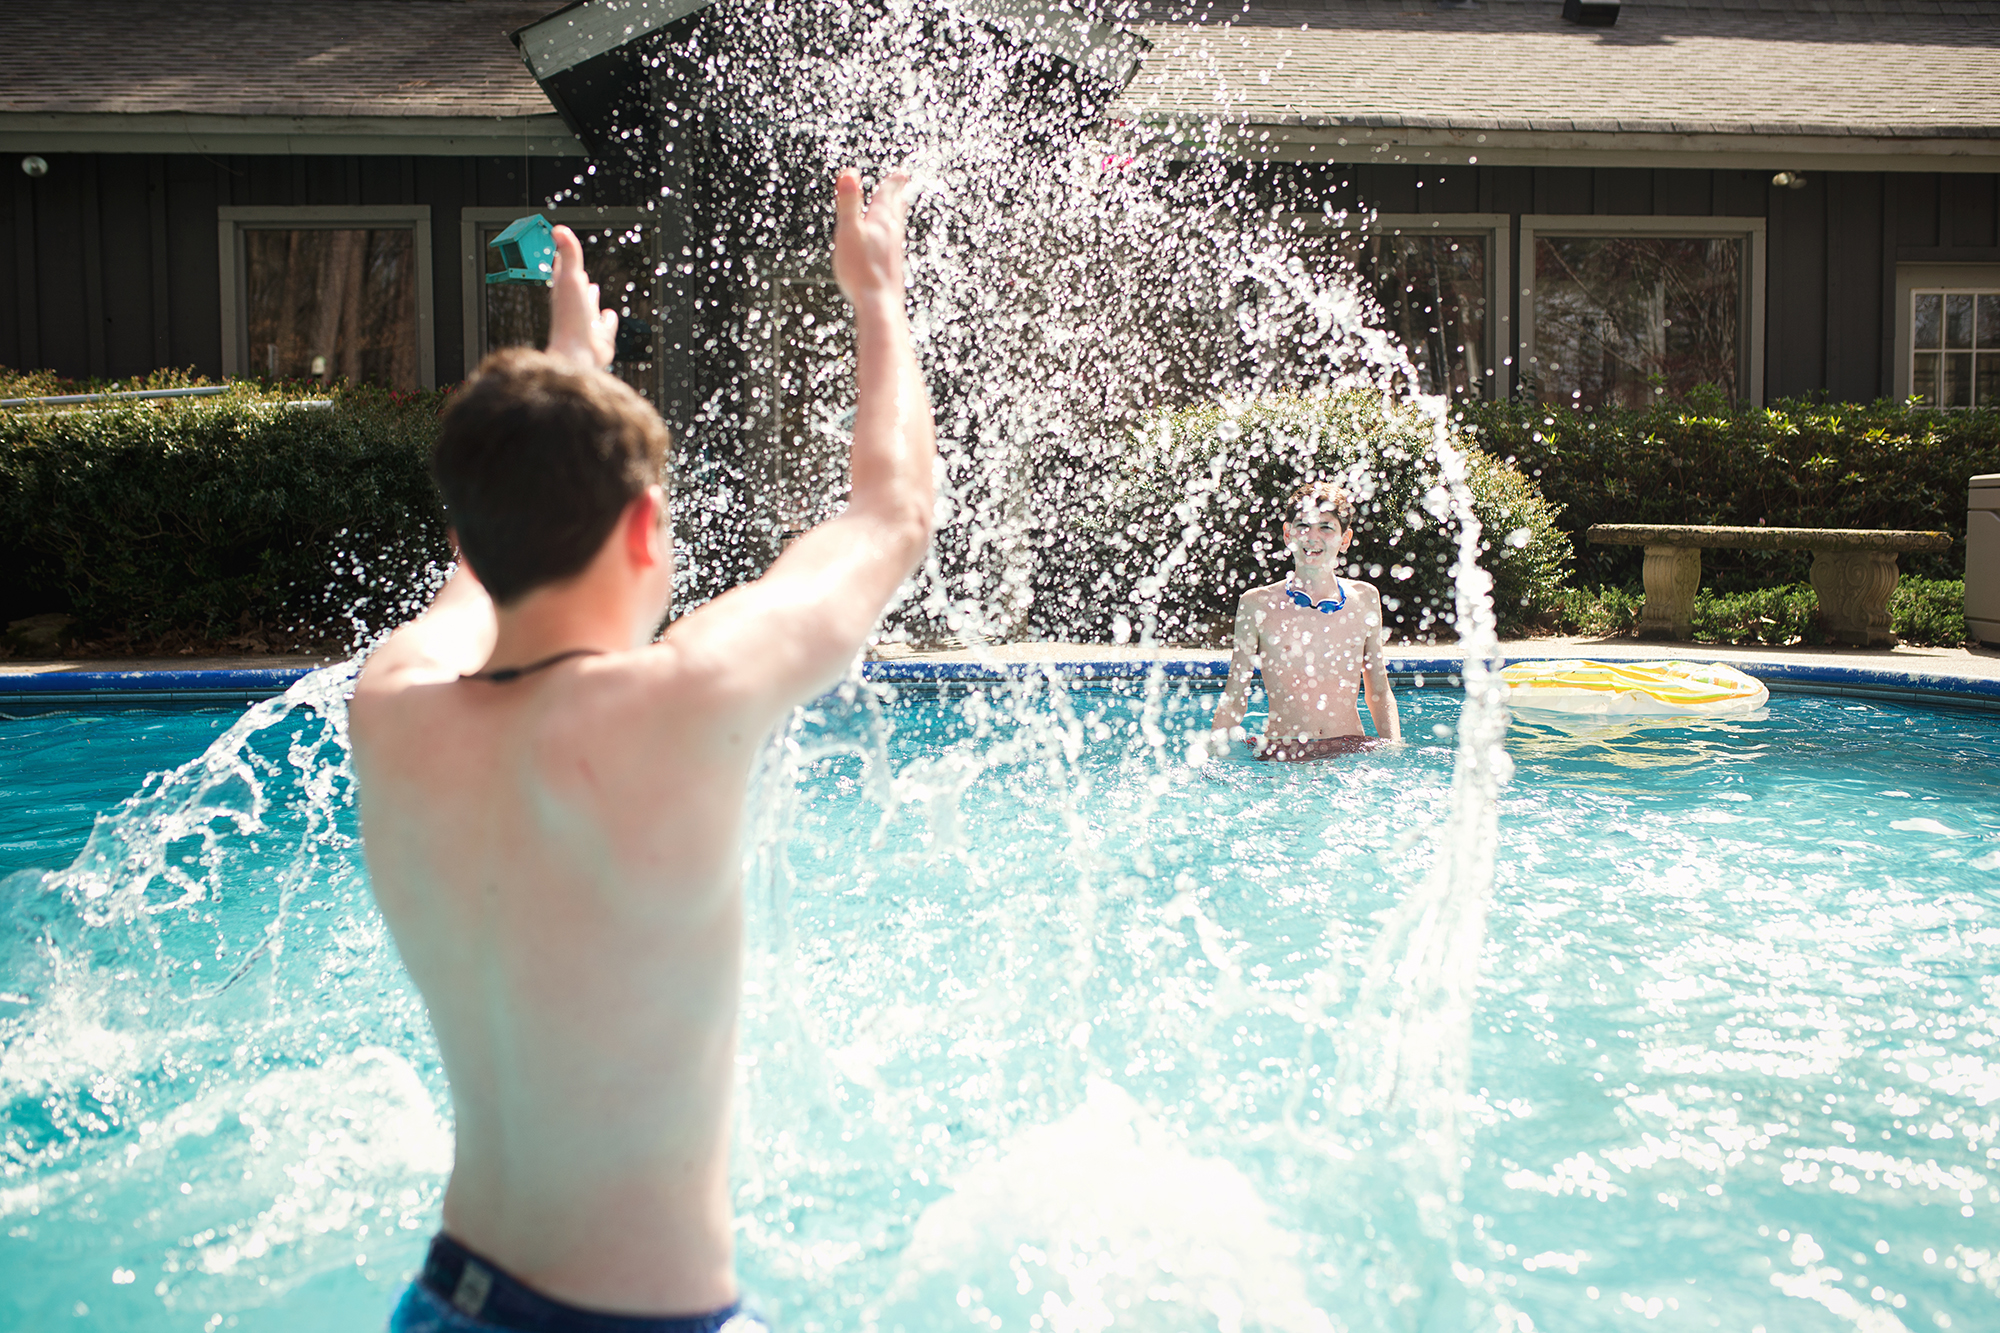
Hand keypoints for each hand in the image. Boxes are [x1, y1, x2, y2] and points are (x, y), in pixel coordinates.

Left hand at [546, 224, 618, 370]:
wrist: (577, 357)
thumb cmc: (570, 320)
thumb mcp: (570, 280)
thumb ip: (569, 254)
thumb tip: (558, 228)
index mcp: (563, 292)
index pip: (561, 269)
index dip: (561, 256)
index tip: (560, 245)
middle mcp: (574, 307)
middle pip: (575, 287)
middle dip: (577, 277)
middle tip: (579, 268)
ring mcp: (586, 322)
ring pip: (590, 305)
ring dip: (592, 297)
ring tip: (594, 288)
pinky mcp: (600, 338)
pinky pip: (605, 325)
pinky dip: (608, 320)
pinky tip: (609, 316)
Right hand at [832, 168, 910, 308]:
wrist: (879, 305)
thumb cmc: (861, 270)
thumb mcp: (849, 232)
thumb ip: (848, 203)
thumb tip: (849, 173)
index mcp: (881, 223)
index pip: (887, 197)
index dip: (892, 183)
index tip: (901, 174)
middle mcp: (891, 236)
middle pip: (894, 210)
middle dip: (895, 196)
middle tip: (901, 185)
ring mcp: (893, 253)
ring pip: (895, 228)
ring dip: (895, 216)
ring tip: (896, 211)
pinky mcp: (892, 269)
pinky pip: (892, 247)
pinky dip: (890, 238)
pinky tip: (888, 247)